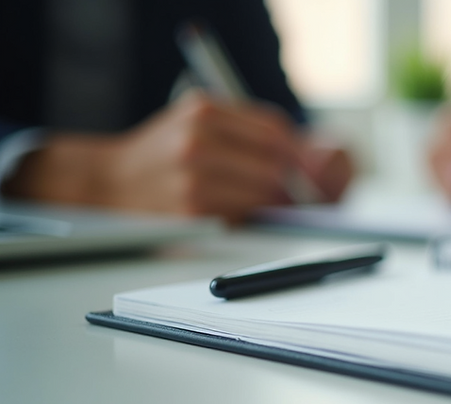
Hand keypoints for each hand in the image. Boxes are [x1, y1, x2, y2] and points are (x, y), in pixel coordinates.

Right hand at [7, 92, 352, 222]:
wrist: (108, 182)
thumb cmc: (163, 151)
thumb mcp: (197, 120)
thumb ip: (247, 130)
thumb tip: (312, 155)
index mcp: (202, 112)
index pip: (274, 131)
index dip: (301, 152)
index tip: (314, 166)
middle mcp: (197, 143)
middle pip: (275, 165)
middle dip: (297, 182)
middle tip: (308, 194)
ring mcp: (193, 180)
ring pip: (264, 195)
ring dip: (278, 203)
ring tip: (279, 205)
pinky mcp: (192, 215)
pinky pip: (244, 216)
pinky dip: (254, 216)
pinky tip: (249, 213)